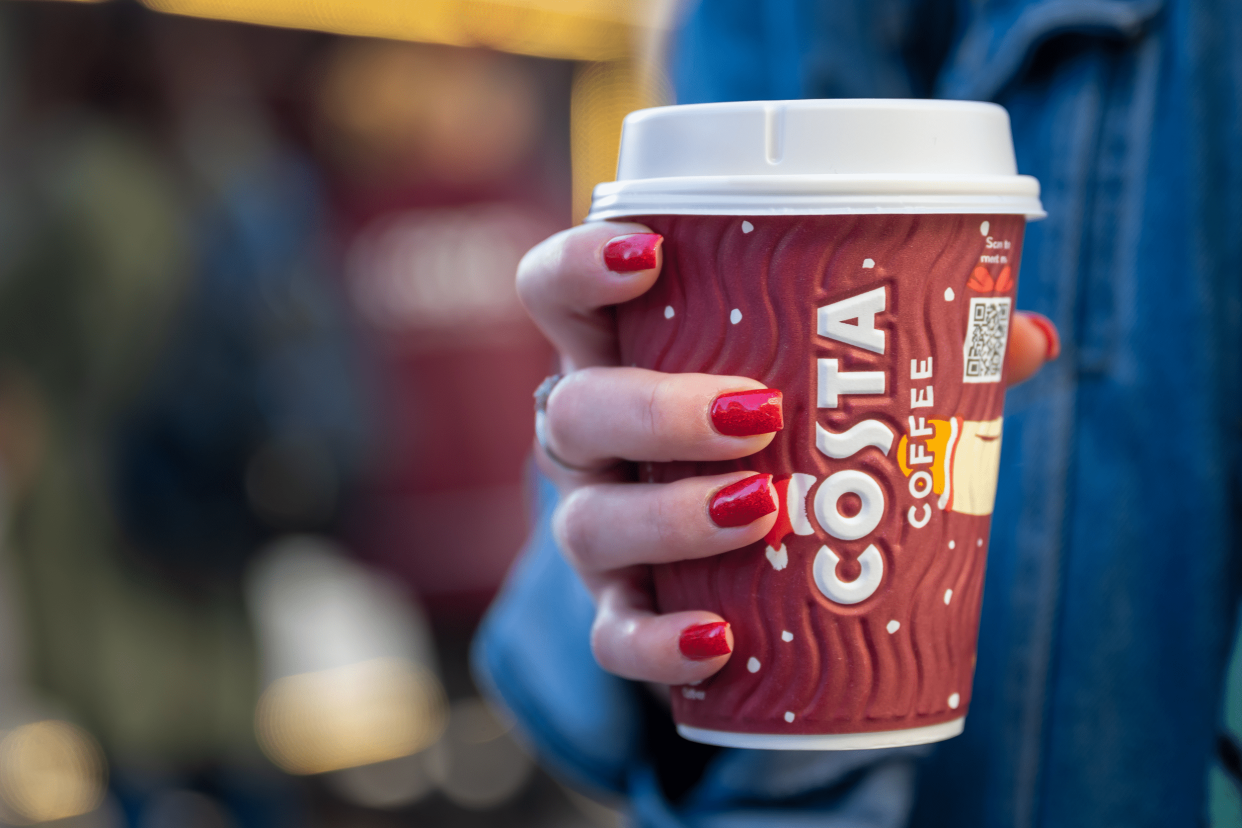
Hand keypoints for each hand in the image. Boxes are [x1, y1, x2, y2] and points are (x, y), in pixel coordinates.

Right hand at [516, 221, 1058, 687]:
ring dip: (669, 516)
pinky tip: (717, 642)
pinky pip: (610, 634)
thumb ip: (915, 352)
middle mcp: (592, 437)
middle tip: (757, 414)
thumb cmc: (774, 431)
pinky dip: (655, 641)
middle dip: (656, 408)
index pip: (557, 292)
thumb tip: (1027, 335)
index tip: (651, 255)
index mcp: (624, 352)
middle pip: (574, 409)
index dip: (581, 268)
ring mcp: (599, 523)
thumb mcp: (818, 383)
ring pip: (587, 519)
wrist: (737, 545)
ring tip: (760, 510)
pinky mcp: (622, 607)